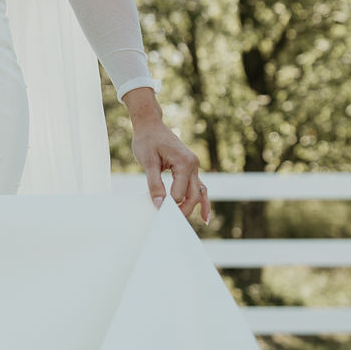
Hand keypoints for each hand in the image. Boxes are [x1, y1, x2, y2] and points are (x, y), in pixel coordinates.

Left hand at [124, 89, 209, 222]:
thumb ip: (154, 184)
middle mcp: (193, 165)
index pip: (179, 194)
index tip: (157, 215)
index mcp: (184, 163)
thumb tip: (160, 204)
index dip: (169, 206)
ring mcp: (194, 166)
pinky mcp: (190, 168)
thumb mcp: (148, 162)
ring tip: (191, 225)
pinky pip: (198, 187)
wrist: (150, 124)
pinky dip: (202, 201)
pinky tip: (204, 217)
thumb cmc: (147, 140)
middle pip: (192, 196)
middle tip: (168, 224)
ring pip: (199, 193)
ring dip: (194, 209)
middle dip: (182, 211)